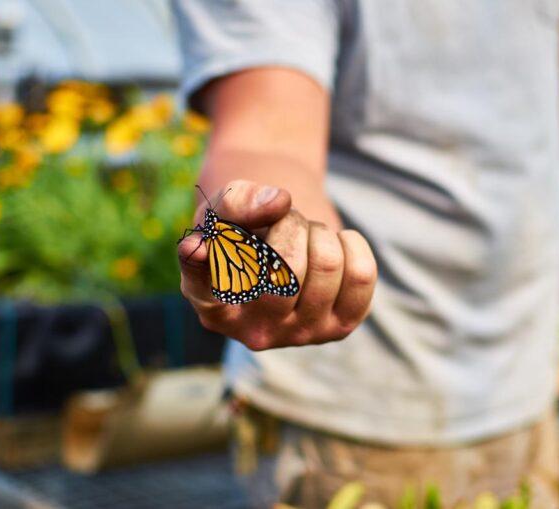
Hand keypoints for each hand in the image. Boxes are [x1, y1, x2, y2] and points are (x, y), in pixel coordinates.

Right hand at [178, 180, 376, 349]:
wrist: (285, 250)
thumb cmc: (247, 231)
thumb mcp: (227, 211)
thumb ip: (238, 201)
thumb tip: (278, 203)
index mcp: (214, 308)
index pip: (203, 289)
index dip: (199, 266)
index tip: (196, 245)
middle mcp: (254, 332)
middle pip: (285, 269)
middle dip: (291, 224)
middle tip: (285, 219)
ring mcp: (300, 336)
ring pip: (328, 265)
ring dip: (320, 232)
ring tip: (306, 235)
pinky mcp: (340, 328)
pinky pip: (362, 275)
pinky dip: (351, 244)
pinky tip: (334, 246)